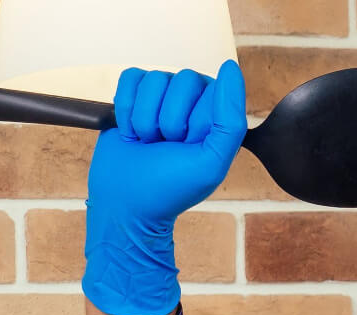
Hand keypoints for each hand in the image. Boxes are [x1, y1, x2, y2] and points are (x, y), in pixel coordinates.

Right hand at [83, 61, 246, 314]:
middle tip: (165, 146)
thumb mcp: (211, 162)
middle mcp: (189, 98)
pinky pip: (130, 78)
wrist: (127, 204)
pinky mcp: (131, 95)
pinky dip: (125, 109)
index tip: (188, 147)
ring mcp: (159, 95)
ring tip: (148, 143)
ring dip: (145, 119)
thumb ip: (230, 119)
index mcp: (214, 112)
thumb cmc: (171, 188)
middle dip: (168, 120)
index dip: (195, 121)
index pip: (211, 88)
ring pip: (153, 79)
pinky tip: (130, 132)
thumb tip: (229, 67)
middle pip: (181, 78)